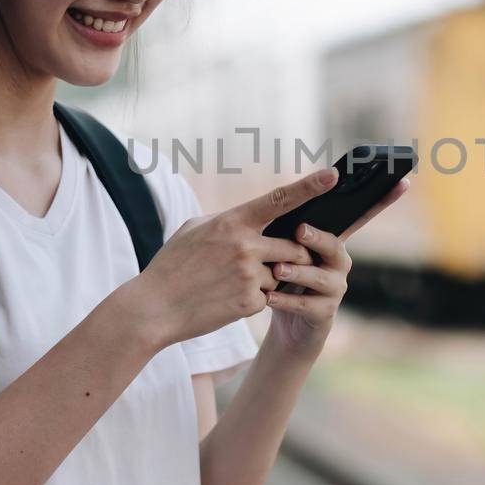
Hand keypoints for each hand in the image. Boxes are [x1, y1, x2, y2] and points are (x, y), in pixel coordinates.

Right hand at [123, 169, 335, 348]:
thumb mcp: (194, 230)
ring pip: (280, 275)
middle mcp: (245, 246)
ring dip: (267, 280)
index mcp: (232, 222)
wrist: (152, 308)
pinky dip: (253, 300)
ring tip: (230, 284)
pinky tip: (226, 300)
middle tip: (268, 263)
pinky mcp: (250, 303)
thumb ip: (229, 221)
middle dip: (291, 255)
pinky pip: (268, 298)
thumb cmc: (172, 266)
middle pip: (293, 247)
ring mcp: (249, 275)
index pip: (279, 199)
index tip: (332, 176)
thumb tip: (255, 216)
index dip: (309, 186)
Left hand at [265, 175, 411, 352]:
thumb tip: (281, 200)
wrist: (288, 326)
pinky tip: (269, 296)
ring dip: (297, 271)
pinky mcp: (324, 313)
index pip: (361, 217)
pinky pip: (305, 304)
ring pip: (318, 276)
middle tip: (300, 230)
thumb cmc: (286, 279)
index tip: (403, 181)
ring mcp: (335, 289)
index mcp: (333, 242)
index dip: (383, 200)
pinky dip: (286, 300)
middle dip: (318, 238)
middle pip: (334, 246)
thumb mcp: (287, 251)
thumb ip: (291, 231)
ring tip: (277, 269)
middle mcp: (340, 263)